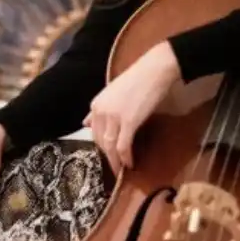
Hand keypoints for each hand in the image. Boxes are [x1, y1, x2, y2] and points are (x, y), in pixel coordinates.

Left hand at [84, 41, 180, 174]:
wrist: (153, 70)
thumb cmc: (136, 80)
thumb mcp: (111, 94)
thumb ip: (99, 109)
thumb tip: (85, 122)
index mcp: (95, 104)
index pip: (93, 132)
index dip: (100, 146)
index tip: (107, 155)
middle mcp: (100, 111)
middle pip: (99, 141)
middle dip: (107, 156)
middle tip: (115, 167)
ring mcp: (113, 117)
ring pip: (109, 146)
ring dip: (115, 161)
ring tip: (121, 170)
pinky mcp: (128, 122)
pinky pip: (123, 145)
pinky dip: (125, 157)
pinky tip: (130, 163)